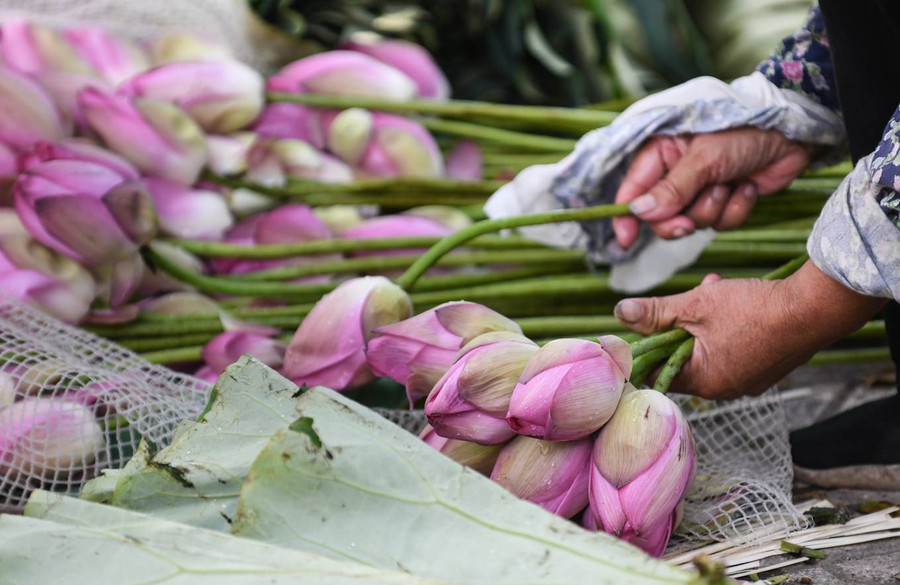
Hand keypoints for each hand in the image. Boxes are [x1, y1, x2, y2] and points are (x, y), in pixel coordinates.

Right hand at [613, 128, 814, 248]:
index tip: (626, 241)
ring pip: (693, 221)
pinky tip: (747, 187)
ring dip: (714, 207)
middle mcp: (675, 173)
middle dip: (679, 219)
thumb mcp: (704, 159)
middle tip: (689, 222)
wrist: (794, 135)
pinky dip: (735, 209)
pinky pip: (720, 223)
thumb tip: (638, 213)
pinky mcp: (724, 202)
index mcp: (661, 153)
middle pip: (661, 216)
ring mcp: (700, 189)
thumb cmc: (745, 132)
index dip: (627, 217)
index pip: (633, 191)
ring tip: (731, 182)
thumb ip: (671, 189)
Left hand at [613, 262, 886, 398]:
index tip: (644, 324)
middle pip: (683, 358)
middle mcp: (724, 389)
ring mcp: (748, 381)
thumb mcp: (695, 305)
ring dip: (703, 321)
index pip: (658, 372)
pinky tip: (735, 301)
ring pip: (708, 350)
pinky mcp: (765, 369)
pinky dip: (726, 329)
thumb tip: (620, 313)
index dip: (646, 347)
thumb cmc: (754, 308)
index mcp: (703, 381)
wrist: (815, 308)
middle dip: (679, 325)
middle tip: (686, 298)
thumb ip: (655, 312)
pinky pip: (732, 351)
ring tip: (713, 287)